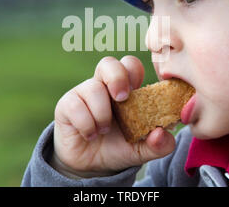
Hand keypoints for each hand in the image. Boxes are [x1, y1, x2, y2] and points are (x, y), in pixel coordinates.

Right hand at [52, 55, 175, 175]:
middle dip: (117, 77)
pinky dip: (86, 124)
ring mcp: (84, 93)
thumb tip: (162, 134)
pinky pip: (76, 106)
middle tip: (122, 99)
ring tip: (103, 130)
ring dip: (102, 113)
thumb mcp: (141, 150)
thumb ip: (158, 144)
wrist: (90, 166)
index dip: (135, 71)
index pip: (130, 65)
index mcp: (125, 89)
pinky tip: (89, 135)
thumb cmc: (117, 147)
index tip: (137, 91)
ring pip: (93, 88)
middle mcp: (103, 86)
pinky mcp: (67, 104)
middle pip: (108, 63)